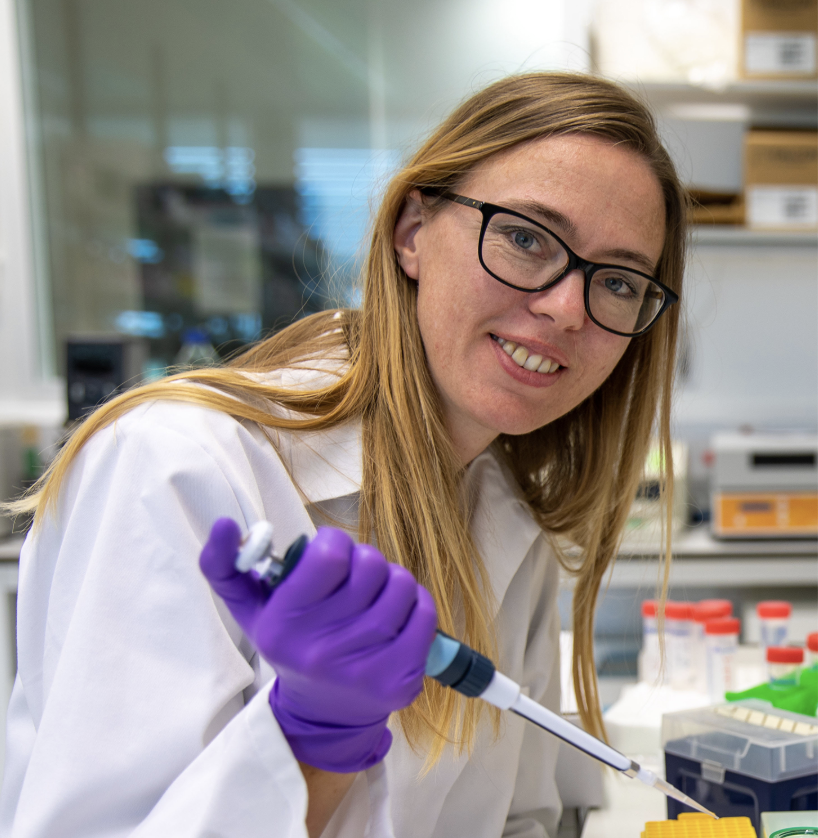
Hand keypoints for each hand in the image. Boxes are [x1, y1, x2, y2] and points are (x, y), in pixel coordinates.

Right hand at [200, 519, 437, 771]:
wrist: (322, 714)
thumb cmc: (290, 644)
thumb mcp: (250, 609)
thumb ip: (225, 565)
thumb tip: (223, 525)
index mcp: (284, 625)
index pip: (330, 554)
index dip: (335, 543)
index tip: (330, 554)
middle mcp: (321, 650)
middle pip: (370, 566)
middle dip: (365, 561)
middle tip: (354, 578)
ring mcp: (364, 669)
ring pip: (400, 585)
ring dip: (391, 580)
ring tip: (374, 596)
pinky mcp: (400, 681)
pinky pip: (424, 614)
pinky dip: (415, 604)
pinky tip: (395, 616)